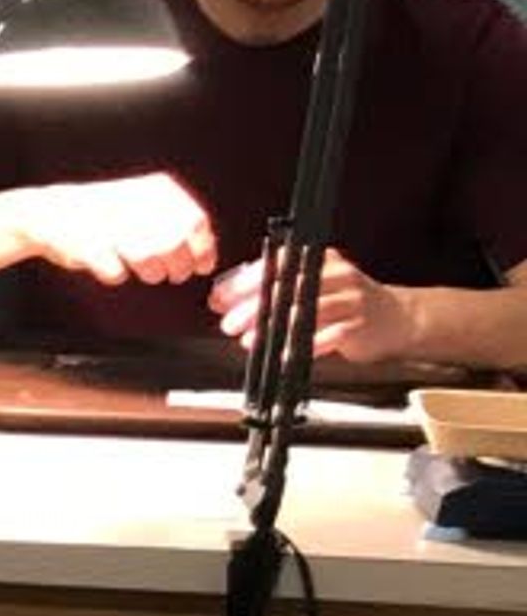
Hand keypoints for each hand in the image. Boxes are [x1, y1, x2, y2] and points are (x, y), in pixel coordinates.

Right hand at [2, 175, 217, 286]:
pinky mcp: (91, 247)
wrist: (51, 213)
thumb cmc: (102, 213)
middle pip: (175, 244)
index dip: (203, 248)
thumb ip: (175, 220)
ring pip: (149, 260)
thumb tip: (204, 249)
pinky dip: (117, 274)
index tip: (203, 265)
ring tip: (146, 271)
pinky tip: (113, 265)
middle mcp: (138, 203)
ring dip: (152, 273)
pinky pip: (117, 273)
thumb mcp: (143, 203)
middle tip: (175, 274)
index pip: (195, 221)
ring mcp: (113, 225)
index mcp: (156, 189)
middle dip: (179, 266)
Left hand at [213, 249, 418, 364]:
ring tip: (248, 341)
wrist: (396, 318)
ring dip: (273, 327)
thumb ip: (272, 288)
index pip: (278, 264)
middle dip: (253, 306)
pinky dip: (303, 346)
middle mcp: (338, 274)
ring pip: (306, 310)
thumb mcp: (311, 286)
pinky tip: (282, 355)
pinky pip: (329, 335)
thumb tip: (224, 296)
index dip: (245, 282)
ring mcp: (351, 298)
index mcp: (321, 260)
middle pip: (289, 286)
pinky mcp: (360, 324)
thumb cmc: (344, 303)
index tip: (220, 300)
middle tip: (229, 324)